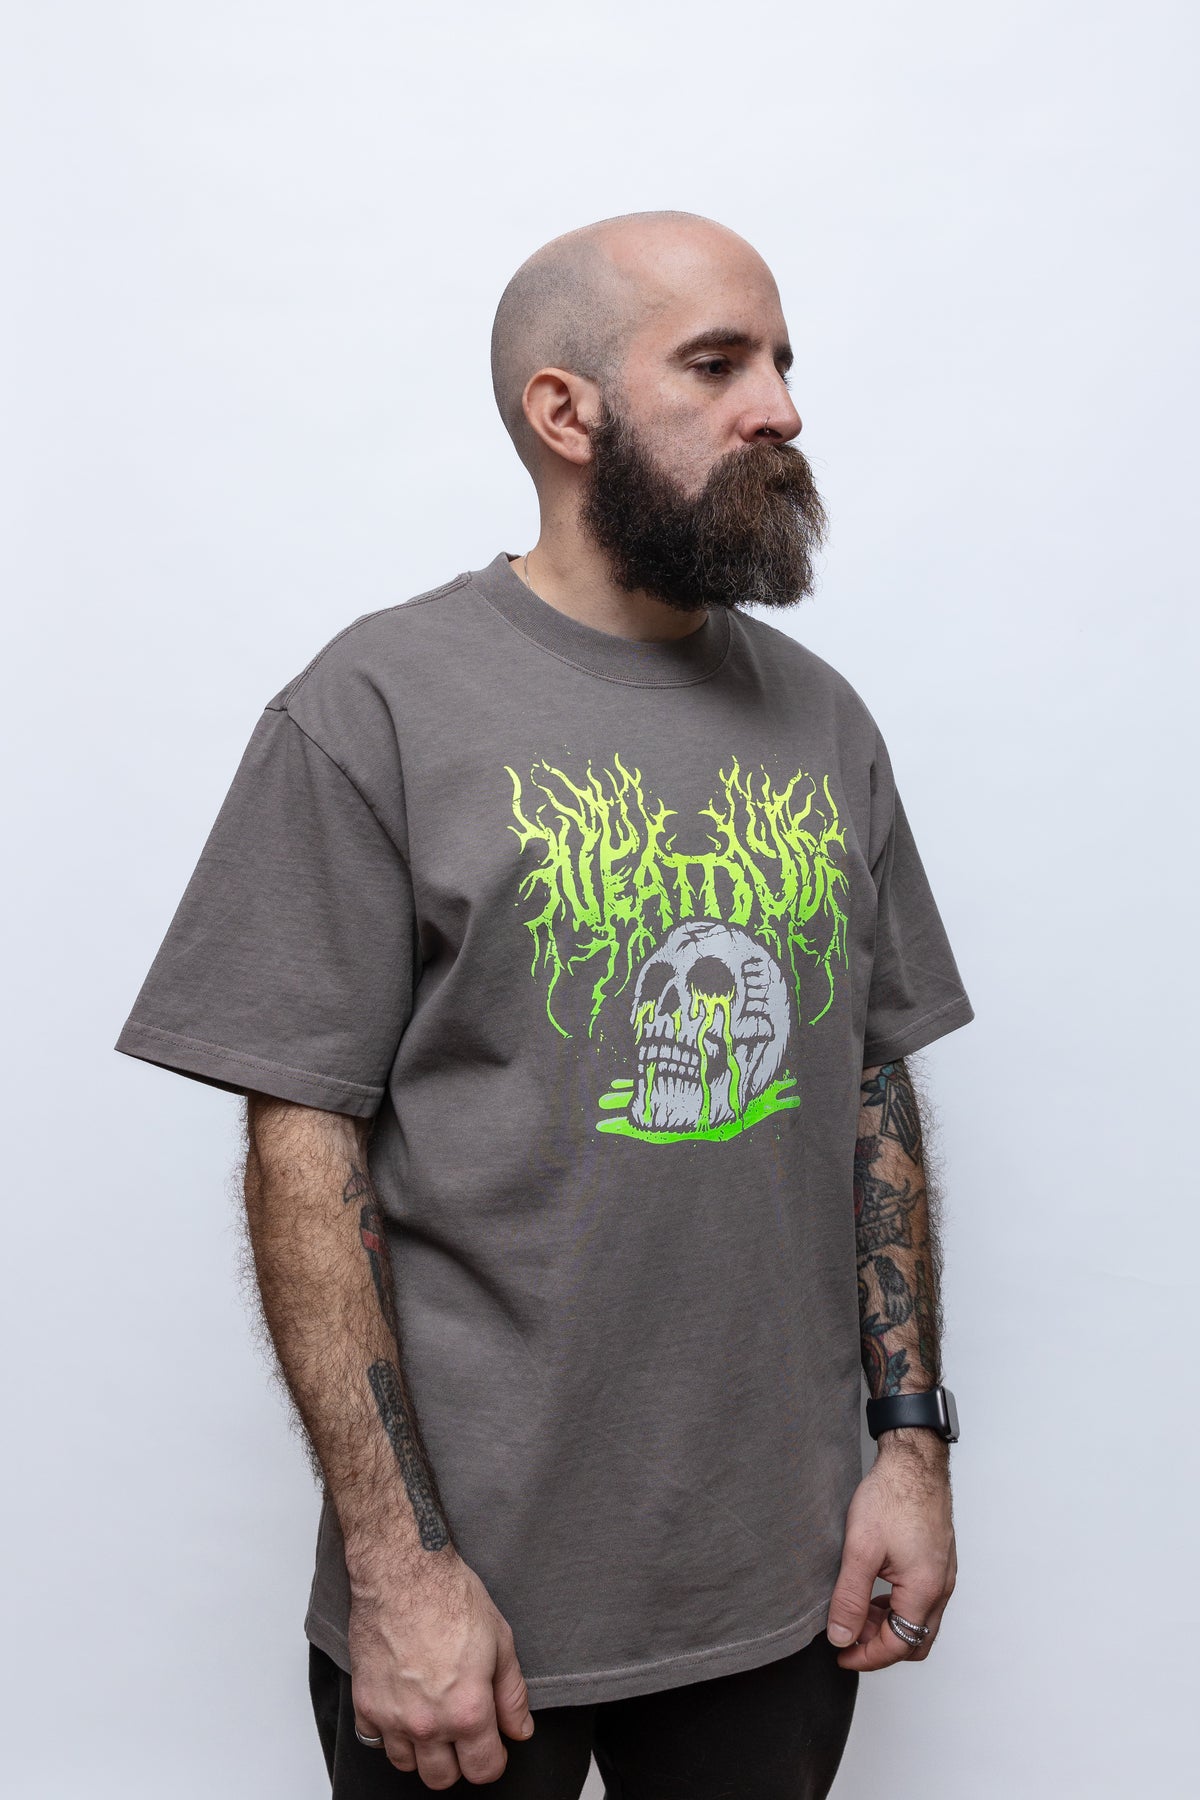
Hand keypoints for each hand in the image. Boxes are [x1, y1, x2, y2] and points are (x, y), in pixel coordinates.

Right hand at [347, 1547, 534, 1786]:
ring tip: (433, 1717)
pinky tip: (403, 1705)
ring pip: (407, 1766)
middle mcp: (428, 1723)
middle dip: (458, 1762)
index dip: (494, 1759)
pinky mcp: (365, 1703)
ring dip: (422, 1750)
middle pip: (442, 1779)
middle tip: (462, 1733)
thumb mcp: (501, 1640)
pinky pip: (375, 1740)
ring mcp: (392, 1717)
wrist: (402, 1572)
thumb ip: (512, 1694)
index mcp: (467, 1711)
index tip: (492, 1746)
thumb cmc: (449, 1597)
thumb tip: (519, 1729)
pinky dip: (389, 1731)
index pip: (484, 1769)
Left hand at [825, 1430, 955, 1670]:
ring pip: (920, 1621)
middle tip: (848, 1636)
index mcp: (925, 1590)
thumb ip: (850, 1598)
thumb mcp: (861, 1549)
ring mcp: (943, 1574)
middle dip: (881, 1646)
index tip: (840, 1654)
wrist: (914, 1460)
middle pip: (915, 1640)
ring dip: (889, 1626)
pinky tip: (875, 1592)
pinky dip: (898, 1607)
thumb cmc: (892, 1496)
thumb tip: (841, 1637)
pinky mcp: (939, 1561)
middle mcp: (941, 1587)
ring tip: (856, 1612)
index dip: (867, 1657)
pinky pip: (923, 1600)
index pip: (898, 1645)